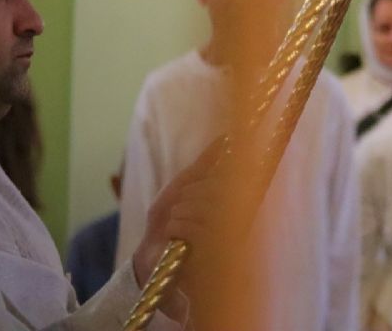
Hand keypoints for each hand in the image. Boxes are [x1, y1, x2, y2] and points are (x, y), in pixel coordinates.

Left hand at [131, 139, 223, 311]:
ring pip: (201, 206)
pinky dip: (176, 226)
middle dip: (189, 195)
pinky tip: (174, 236)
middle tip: (181, 208)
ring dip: (180, 212)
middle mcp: (238, 215)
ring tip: (176, 223)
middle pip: (214, 188)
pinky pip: (192, 226)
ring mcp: (227, 235)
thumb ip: (206, 163)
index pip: (232, 175)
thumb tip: (226, 136)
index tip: (195, 187)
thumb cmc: (171, 218)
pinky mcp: (214, 253)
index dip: (210, 179)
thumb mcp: (186, 185)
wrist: (153, 254)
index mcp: (236, 197)